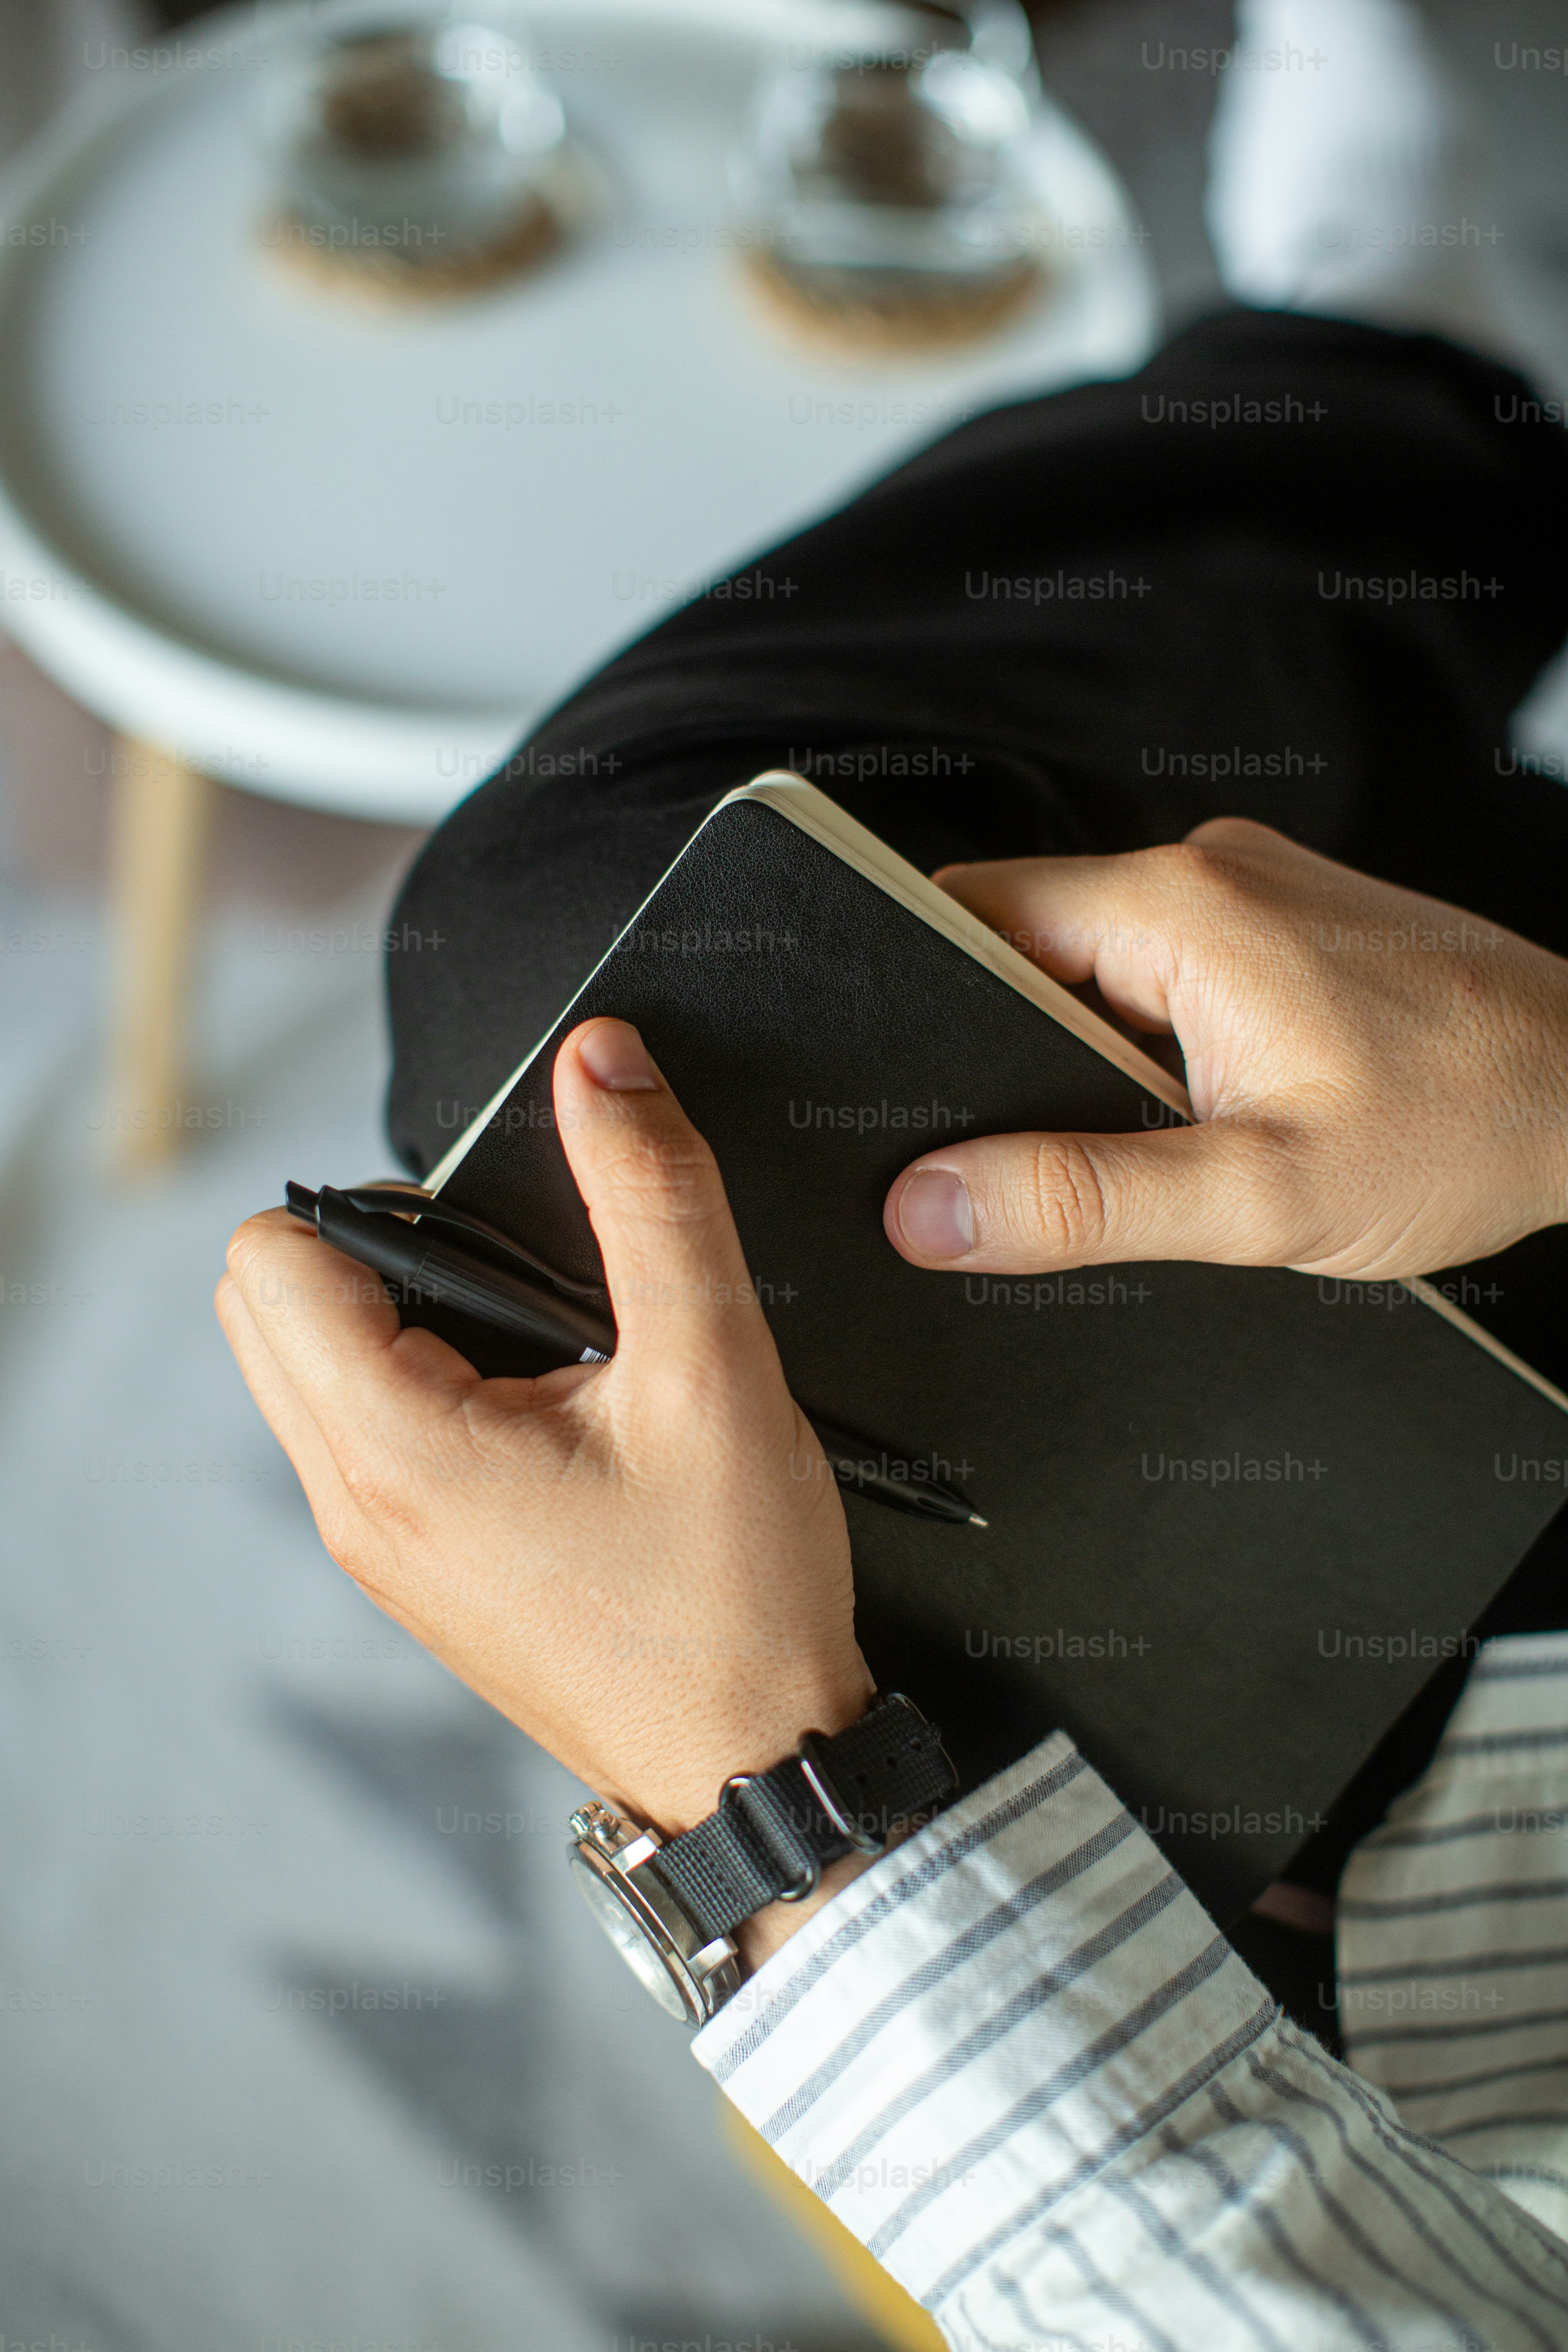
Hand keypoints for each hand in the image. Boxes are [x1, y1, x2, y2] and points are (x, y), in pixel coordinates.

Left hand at [217, 1019, 873, 1954]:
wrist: (753, 1760)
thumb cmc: (733, 1598)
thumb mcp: (715, 1369)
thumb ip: (654, 1196)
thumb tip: (602, 1063)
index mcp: (393, 1450)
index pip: (273, 1257)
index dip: (379, 1202)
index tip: (497, 1240)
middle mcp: (353, 1502)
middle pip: (267, 1304)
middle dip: (374, 1251)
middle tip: (518, 1285)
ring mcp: (375, 1543)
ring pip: (311, 1368)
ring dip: (402, 1319)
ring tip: (543, 1352)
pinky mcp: (413, 1564)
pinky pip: (360, 1431)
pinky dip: (423, 1385)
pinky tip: (545, 1412)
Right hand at [884, 819, 1567, 1280]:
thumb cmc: (1467, 1126)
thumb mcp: (1260, 1196)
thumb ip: (1081, 1201)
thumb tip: (932, 1207)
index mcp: (1176, 908)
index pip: (967, 909)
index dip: (914, 991)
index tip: (906, 1078)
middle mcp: (1205, 873)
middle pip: (1025, 939)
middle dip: (1006, 1043)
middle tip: (1050, 1141)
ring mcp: (1249, 891)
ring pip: (1096, 961)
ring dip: (1090, 1049)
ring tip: (1152, 1130)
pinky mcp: (1283, 926)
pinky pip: (1165, 968)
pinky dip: (1153, 1041)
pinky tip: (1207, 1107)